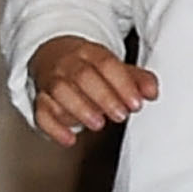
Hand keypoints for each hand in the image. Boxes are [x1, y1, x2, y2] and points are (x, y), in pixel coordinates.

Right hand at [29, 37, 157, 147]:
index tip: (136, 104)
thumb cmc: (90, 67)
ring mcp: (51, 81)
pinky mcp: (40, 99)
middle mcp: (68, 64)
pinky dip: (54, 128)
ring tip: (98, 124)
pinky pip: (41, 112)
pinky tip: (69, 139)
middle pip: (82, 76)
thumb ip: (136, 79)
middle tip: (121, 115)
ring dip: (79, 109)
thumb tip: (152, 92)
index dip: (123, 84)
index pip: (106, 64)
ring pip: (59, 92)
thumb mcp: (114, 67)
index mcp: (90, 52)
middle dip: (104, 97)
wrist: (52, 55)